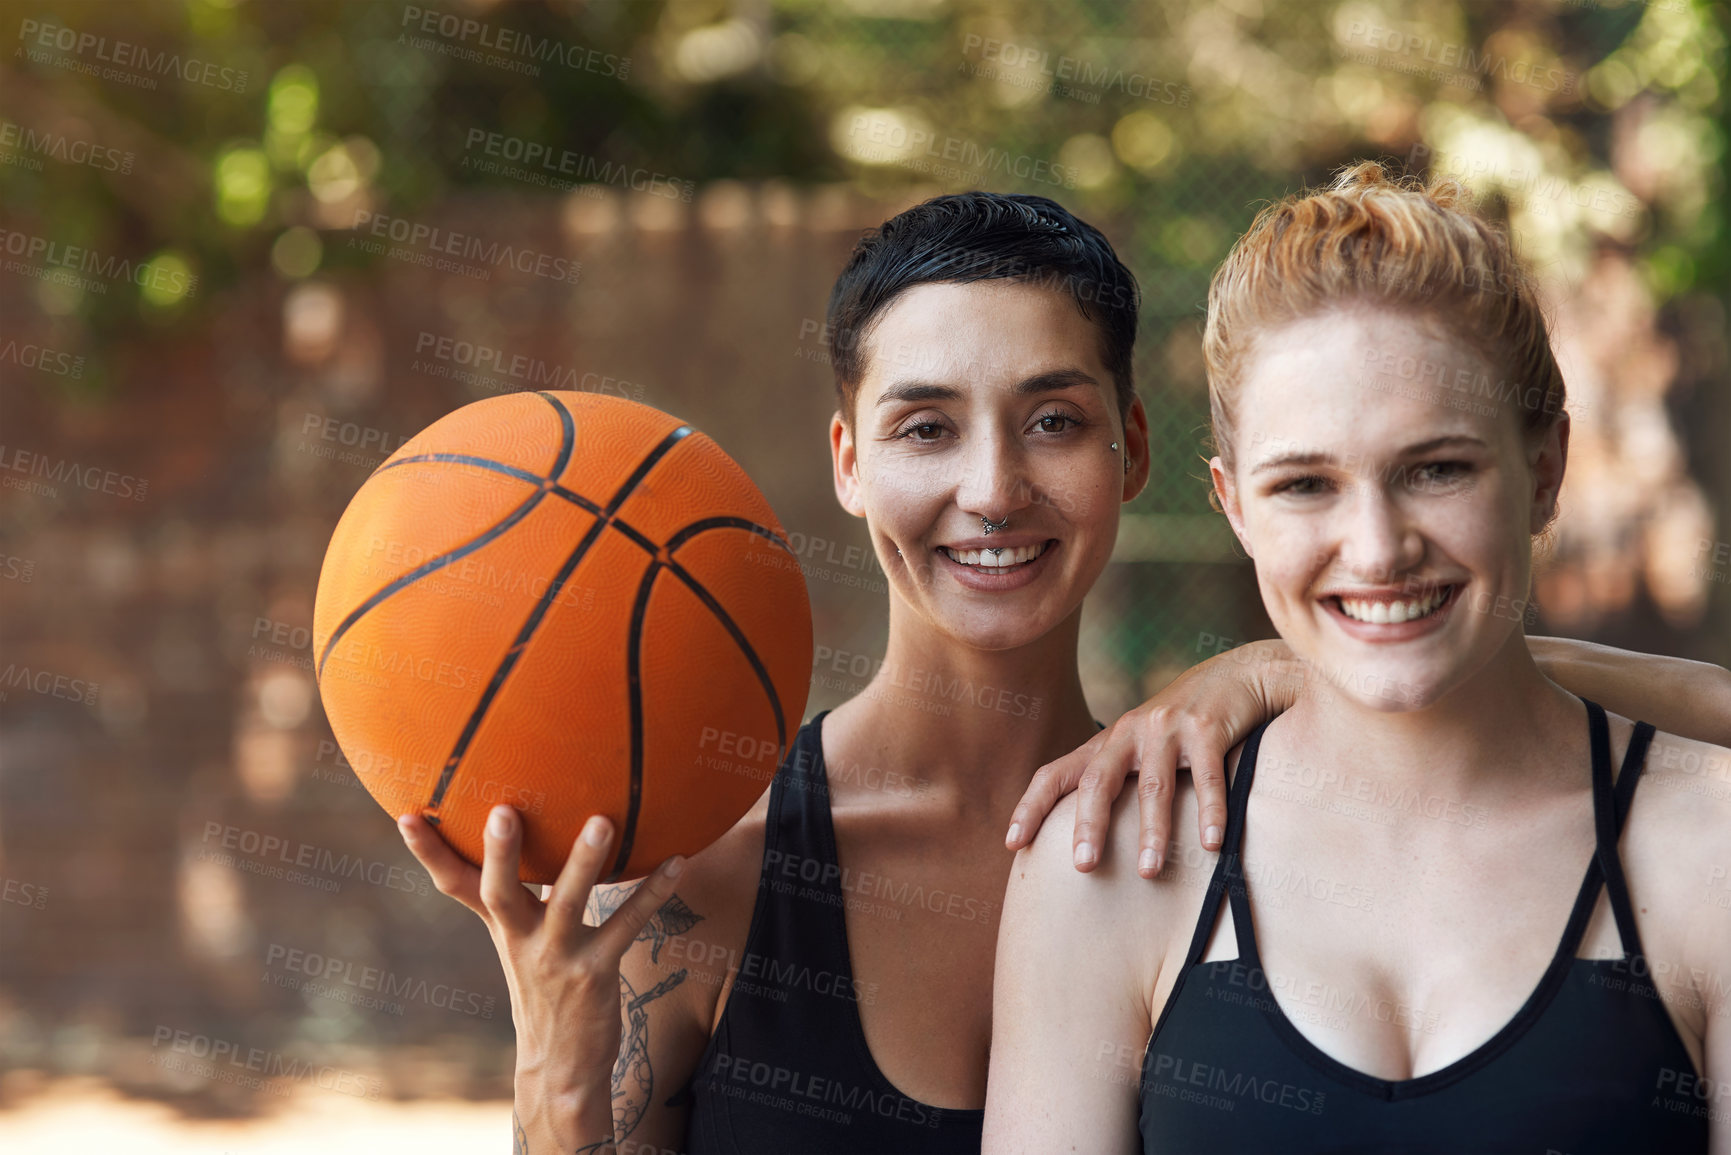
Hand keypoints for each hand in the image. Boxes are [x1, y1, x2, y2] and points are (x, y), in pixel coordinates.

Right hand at [398, 805, 683, 1095]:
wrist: (561, 1067)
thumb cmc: (545, 988)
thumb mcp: (521, 941)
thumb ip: (522, 894)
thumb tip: (531, 833)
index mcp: (502, 926)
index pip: (455, 885)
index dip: (429, 853)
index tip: (406, 815)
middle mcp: (521, 940)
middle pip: (500, 893)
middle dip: (500, 853)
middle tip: (502, 810)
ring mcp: (557, 958)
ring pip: (569, 904)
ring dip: (585, 862)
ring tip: (603, 821)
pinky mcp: (595, 973)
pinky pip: (626, 925)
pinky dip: (652, 893)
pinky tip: (678, 862)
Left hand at [1004, 640, 1297, 876]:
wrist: (1235, 676)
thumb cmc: (1180, 725)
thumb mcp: (1138, 745)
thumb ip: (1115, 779)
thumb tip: (1088, 836)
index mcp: (1106, 743)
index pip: (1055, 774)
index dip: (1031, 806)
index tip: (1013, 843)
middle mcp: (1129, 733)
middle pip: (1097, 781)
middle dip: (1088, 824)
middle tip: (1083, 866)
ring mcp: (1167, 730)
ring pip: (1153, 786)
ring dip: (1152, 831)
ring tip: (1148, 872)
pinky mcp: (1206, 731)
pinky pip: (1207, 778)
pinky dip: (1210, 812)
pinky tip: (1210, 844)